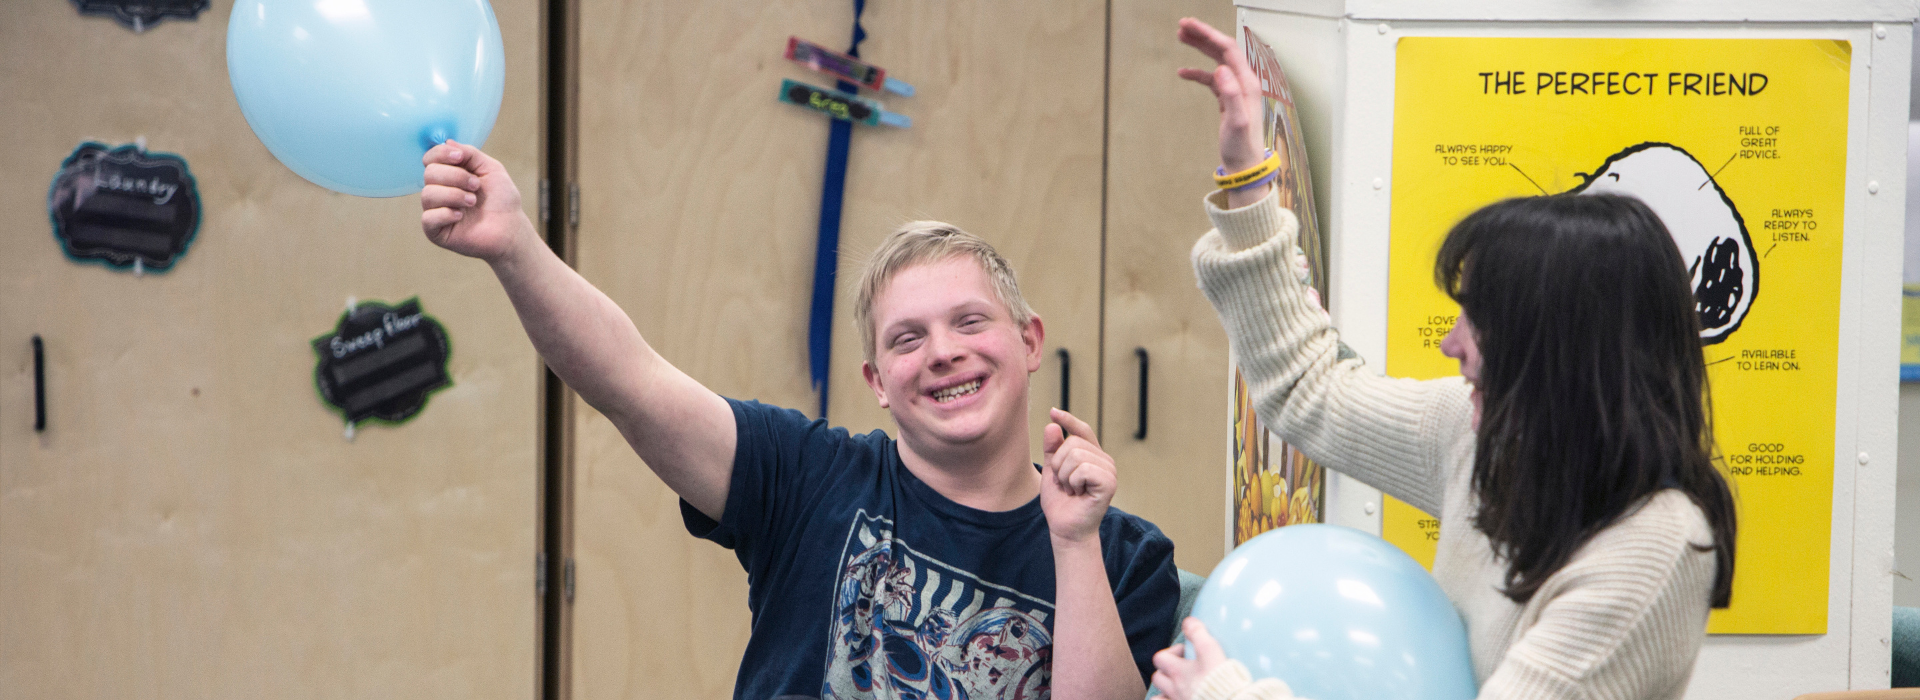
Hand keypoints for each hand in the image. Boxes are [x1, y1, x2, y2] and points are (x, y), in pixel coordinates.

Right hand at [420, 139, 532, 262]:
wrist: (511, 228)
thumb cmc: (502, 200)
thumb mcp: (490, 168)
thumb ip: (470, 153)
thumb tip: (446, 142)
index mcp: (449, 175)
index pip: (430, 158)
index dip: (440, 154)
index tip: (459, 157)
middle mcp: (440, 191)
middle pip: (429, 174)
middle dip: (455, 176)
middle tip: (476, 185)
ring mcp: (436, 211)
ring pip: (427, 194)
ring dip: (454, 195)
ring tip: (473, 202)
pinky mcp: (436, 231)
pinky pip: (428, 218)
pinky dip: (445, 214)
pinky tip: (460, 216)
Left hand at [1040, 407, 1115, 545]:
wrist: (1065, 528)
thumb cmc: (1061, 502)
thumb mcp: (1051, 471)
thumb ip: (1052, 449)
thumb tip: (1053, 425)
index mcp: (1092, 456)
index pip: (1082, 431)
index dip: (1068, 420)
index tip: (1053, 412)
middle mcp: (1104, 460)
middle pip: (1072, 442)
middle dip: (1058, 464)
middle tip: (1065, 484)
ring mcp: (1109, 470)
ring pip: (1075, 455)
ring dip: (1064, 476)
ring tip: (1071, 490)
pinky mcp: (1109, 482)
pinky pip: (1082, 469)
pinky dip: (1073, 482)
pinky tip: (1078, 494)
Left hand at [1151, 618, 1228, 699]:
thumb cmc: (1220, 679)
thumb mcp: (1210, 650)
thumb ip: (1198, 633)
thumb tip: (1189, 621)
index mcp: (1177, 671)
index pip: (1160, 657)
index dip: (1171, 652)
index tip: (1187, 653)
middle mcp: (1174, 688)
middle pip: (1157, 677)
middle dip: (1167, 671)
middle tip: (1183, 669)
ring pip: (1159, 695)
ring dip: (1165, 689)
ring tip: (1178, 687)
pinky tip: (1178, 699)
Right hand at [1177, 17, 1277, 206]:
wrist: (1245, 167)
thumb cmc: (1241, 147)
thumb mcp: (1236, 122)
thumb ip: (1231, 95)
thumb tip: (1221, 69)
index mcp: (1246, 83)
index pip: (1227, 49)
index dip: (1208, 34)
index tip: (1189, 25)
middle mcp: (1243, 83)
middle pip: (1223, 50)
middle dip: (1203, 35)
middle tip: (1181, 25)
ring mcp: (1236, 90)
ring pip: (1217, 61)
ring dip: (1200, 48)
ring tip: (1181, 37)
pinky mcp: (1228, 100)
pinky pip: (1212, 79)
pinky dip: (1198, 72)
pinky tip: (1183, 72)